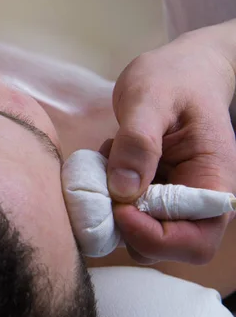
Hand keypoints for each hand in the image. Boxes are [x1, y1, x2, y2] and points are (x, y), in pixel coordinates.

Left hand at [106, 23, 235, 263]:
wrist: (181, 70)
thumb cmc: (174, 78)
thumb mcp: (151, 98)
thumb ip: (138, 141)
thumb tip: (124, 191)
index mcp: (212, 184)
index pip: (193, 241)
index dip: (151, 235)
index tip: (118, 205)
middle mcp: (195, 200)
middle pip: (163, 247)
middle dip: (124, 223)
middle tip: (104, 180)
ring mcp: (171, 197)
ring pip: (137, 231)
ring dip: (111, 204)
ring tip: (109, 158)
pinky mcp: (150, 190)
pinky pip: (124, 208)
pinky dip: (106, 191)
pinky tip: (109, 155)